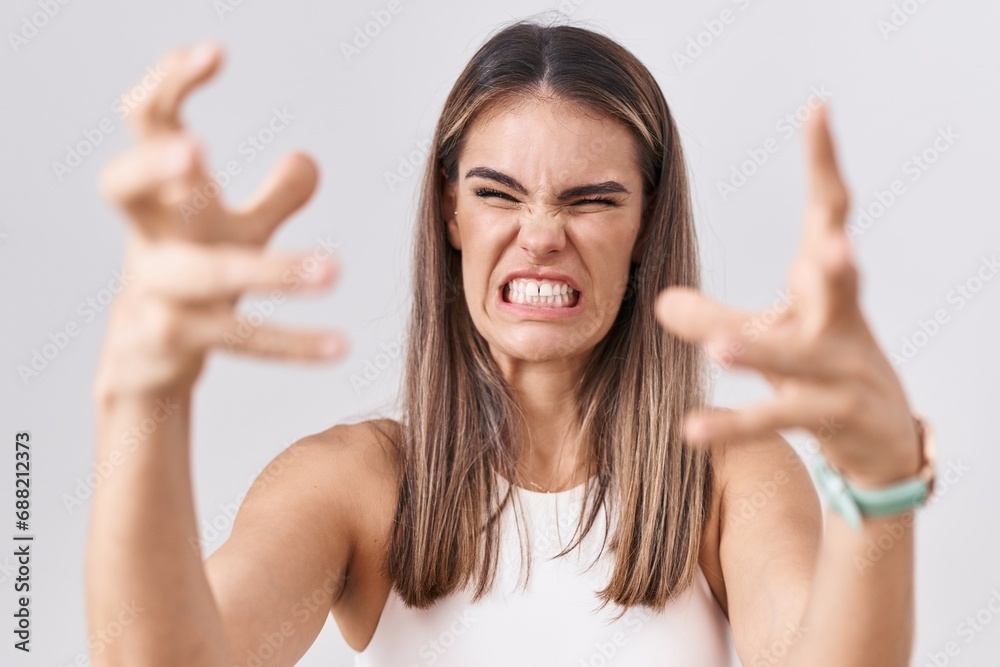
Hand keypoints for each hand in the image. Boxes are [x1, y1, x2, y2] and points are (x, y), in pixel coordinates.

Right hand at [95, 42, 347, 398]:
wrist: (144, 362)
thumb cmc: (190, 278)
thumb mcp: (233, 234)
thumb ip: (273, 198)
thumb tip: (307, 159)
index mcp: (161, 199)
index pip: (146, 126)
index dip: (169, 86)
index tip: (214, 54)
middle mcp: (148, 239)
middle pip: (123, 189)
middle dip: (153, 166)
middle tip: (196, 152)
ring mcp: (153, 293)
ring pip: (205, 275)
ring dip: (272, 271)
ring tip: (335, 268)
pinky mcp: (169, 344)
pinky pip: (237, 340)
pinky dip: (291, 344)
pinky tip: (340, 346)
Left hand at [654, 104, 920, 487]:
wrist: (878, 437)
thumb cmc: (822, 365)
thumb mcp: (767, 334)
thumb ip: (714, 316)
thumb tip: (661, 300)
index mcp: (826, 284)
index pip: (830, 215)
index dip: (825, 163)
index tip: (818, 110)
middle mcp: (841, 319)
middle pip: (844, 282)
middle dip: (839, 263)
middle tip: (835, 247)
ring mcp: (844, 370)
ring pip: (805, 358)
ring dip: (765, 351)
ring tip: (722, 348)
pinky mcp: (837, 416)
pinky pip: (780, 416)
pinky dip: (736, 423)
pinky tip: (693, 429)